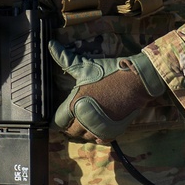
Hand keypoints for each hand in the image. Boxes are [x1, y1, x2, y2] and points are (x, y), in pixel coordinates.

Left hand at [49, 42, 165, 141]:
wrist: (135, 82)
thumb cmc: (108, 72)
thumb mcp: (85, 66)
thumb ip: (65, 59)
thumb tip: (50, 45)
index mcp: (74, 105)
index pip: (58, 121)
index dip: (58, 118)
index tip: (61, 114)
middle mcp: (84, 120)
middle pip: (70, 131)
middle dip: (70, 124)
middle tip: (72, 117)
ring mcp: (99, 128)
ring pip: (84, 136)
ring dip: (82, 130)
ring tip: (84, 121)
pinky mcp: (111, 132)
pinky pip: (98, 140)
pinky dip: (96, 135)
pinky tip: (97, 126)